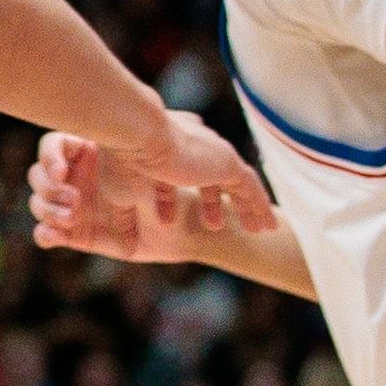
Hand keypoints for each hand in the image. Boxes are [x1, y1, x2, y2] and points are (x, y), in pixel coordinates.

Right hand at [27, 131, 193, 263]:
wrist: (182, 228)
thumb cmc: (172, 189)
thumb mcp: (155, 166)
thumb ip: (138, 145)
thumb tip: (126, 123)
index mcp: (88, 154)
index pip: (53, 146)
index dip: (49, 157)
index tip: (61, 171)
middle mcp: (75, 178)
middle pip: (39, 175)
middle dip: (49, 188)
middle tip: (73, 200)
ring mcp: (71, 206)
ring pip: (38, 203)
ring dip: (48, 210)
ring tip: (71, 218)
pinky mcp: (74, 235)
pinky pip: (45, 233)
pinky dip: (46, 234)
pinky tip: (55, 235)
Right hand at [119, 105, 274, 237]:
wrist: (137, 135)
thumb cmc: (122, 161)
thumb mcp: (119, 196)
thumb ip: (125, 221)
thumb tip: (127, 249)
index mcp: (161, 143)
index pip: (169, 172)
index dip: (166, 198)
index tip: (165, 220)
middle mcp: (189, 141)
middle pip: (207, 174)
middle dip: (211, 200)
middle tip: (212, 223)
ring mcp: (211, 152)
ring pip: (234, 181)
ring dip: (242, 206)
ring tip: (251, 228)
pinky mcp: (227, 163)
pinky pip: (250, 187)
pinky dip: (258, 205)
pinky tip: (266, 225)